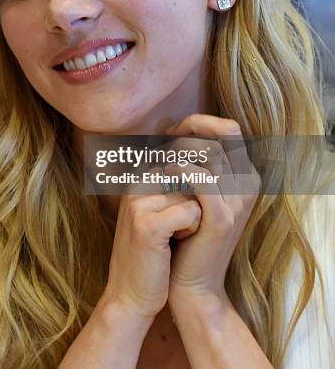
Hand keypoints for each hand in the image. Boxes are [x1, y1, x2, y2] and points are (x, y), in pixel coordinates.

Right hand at [101, 176, 201, 324]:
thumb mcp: (159, 213)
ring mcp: (139, 204)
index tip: (172, 221)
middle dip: (193, 206)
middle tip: (172, 232)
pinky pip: (192, 213)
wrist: (130, 297)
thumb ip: (173, 187)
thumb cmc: (152, 256)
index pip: (185, 169)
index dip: (190, 197)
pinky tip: (175, 245)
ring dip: (194, 220)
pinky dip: (192, 230)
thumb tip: (206, 165)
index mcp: (138, 179)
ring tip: (171, 240)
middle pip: (190, 180)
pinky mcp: (148, 225)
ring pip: (193, 196)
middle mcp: (135, 186)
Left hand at [164, 114, 260, 305]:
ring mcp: (239, 201)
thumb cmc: (186, 231)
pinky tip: (163, 175)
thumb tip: (168, 125)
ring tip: (159, 167)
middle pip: (220, 136)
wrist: (191, 283)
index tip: (169, 135)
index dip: (197, 124)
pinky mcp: (222, 218)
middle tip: (161, 152)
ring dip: (178, 153)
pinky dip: (178, 170)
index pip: (227, 129)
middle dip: (186, 137)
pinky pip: (201, 178)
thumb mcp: (192, 190)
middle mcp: (248, 184)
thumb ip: (191, 159)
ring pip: (209, 153)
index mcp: (245, 175)